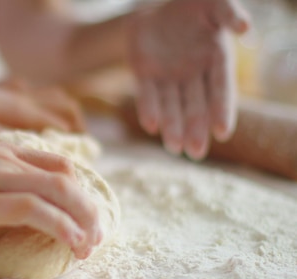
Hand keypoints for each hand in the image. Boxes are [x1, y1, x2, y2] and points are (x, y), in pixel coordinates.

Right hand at [0, 137, 100, 258]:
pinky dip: (64, 228)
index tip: (82, 214)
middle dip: (89, 206)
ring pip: (61, 191)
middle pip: (67, 176)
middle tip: (96, 234)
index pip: (54, 163)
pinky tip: (71, 245)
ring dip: (84, 221)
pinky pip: (38, 212)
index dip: (76, 188)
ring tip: (89, 247)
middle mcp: (1, 158)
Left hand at [128, 0, 248, 158]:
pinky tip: (151, 126)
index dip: (221, 110)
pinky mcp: (144, 74)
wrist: (158, 4)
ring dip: (172, 126)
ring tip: (174, 147)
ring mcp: (168, 76)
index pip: (221, 89)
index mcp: (216, 59)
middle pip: (195, 105)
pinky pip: (146, 94)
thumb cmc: (194, 3)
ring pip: (171, 105)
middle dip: (195, 128)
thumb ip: (229, 14)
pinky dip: (148, 109)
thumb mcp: (215, 3)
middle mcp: (193, 73)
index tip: (222, 132)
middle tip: (196, 152)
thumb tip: (246, 28)